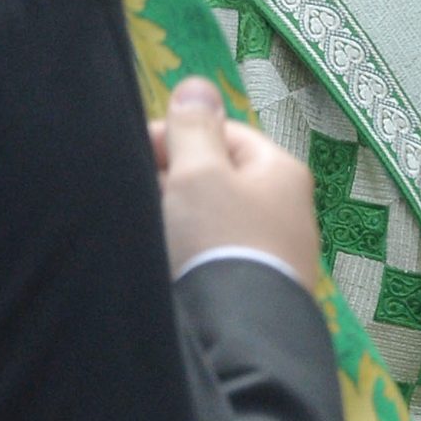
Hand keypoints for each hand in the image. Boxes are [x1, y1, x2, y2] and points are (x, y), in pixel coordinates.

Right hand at [153, 77, 321, 289]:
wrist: (238, 334)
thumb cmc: (220, 240)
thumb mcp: (199, 172)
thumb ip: (193, 128)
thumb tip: (198, 86)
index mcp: (280, 170)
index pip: (222, 133)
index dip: (176, 136)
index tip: (134, 151)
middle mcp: (286, 209)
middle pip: (217, 178)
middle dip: (173, 180)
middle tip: (137, 193)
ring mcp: (275, 252)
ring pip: (212, 219)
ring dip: (176, 219)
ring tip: (148, 229)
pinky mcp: (256, 289)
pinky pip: (215, 256)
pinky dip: (188, 253)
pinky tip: (164, 263)